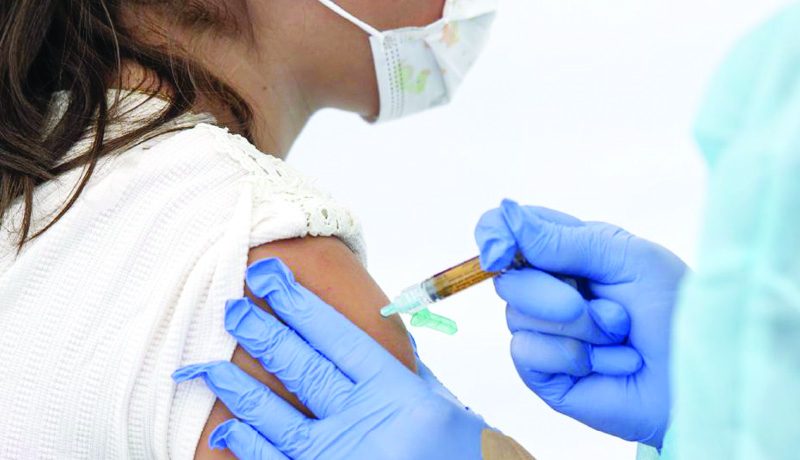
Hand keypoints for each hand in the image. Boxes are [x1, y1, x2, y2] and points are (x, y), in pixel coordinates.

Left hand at [173, 258, 488, 459]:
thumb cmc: (465, 457)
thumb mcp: (445, 408)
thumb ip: (408, 376)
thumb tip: (379, 342)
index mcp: (399, 395)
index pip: (338, 338)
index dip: (299, 306)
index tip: (271, 280)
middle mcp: (367, 426)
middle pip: (303, 370)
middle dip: (263, 334)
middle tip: (233, 308)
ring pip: (277, 420)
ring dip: (240, 389)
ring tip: (210, 364)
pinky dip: (249, 447)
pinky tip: (228, 428)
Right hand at [475, 199, 687, 447]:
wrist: (703, 374)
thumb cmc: (677, 309)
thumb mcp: (626, 257)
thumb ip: (561, 239)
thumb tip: (505, 215)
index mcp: (566, 251)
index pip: (508, 232)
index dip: (494, 234)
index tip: (499, 249)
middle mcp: (547, 288)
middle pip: (506, 277)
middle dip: (552, 292)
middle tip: (604, 307)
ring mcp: (543, 332)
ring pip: (517, 317)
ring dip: (580, 327)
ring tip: (620, 335)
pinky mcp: (543, 373)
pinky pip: (527, 353)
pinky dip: (575, 356)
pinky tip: (610, 364)